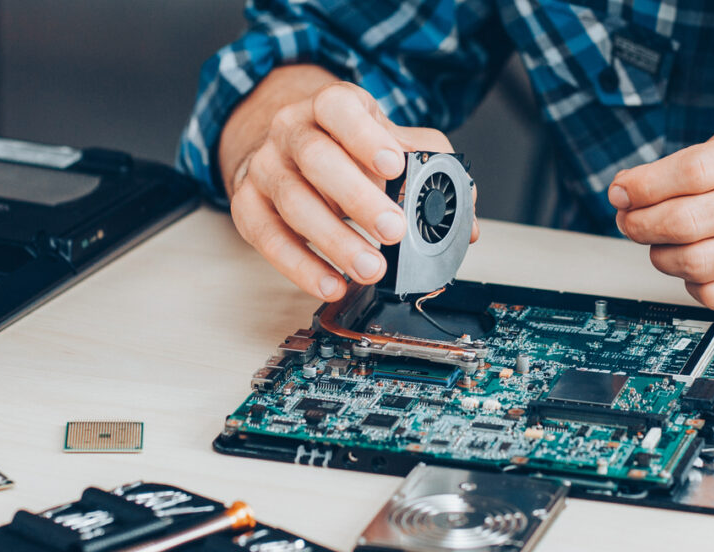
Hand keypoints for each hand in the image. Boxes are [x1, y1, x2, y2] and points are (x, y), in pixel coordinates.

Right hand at [229, 80, 474, 301]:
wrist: (287, 149)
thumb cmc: (346, 148)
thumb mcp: (389, 142)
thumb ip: (430, 169)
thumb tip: (465, 219)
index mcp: (330, 106)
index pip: (339, 108)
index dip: (365, 136)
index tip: (395, 166)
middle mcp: (291, 131)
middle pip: (316, 157)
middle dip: (357, 197)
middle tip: (394, 231)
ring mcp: (266, 167)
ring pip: (293, 201)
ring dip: (335, 241)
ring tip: (371, 269)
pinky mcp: (248, 205)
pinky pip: (268, 238)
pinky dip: (300, 266)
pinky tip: (331, 283)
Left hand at [609, 122, 713, 310]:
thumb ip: (700, 160)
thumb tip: (629, 190)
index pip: (693, 172)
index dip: (644, 186)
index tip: (620, 192)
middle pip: (688, 221)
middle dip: (641, 224)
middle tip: (628, 221)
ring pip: (696, 263)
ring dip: (660, 256)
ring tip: (660, 244)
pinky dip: (691, 284)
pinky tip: (693, 267)